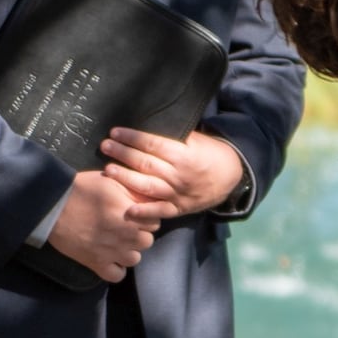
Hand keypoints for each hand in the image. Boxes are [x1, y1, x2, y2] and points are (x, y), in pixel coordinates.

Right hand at [45, 167, 160, 282]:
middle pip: (147, 241)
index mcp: (130, 213)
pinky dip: (116, 269)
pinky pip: (118, 275)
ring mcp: (112, 251)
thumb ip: (133, 191)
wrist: (52, 206)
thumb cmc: (80, 189)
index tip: (135, 215)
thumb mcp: (110, 181)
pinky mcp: (97, 263)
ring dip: (129, 251)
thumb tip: (149, 200)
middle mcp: (125, 234)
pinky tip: (110, 259)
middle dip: (139, 234)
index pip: (155, 221)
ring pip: (135, 259)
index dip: (146, 218)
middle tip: (125, 228)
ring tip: (117, 243)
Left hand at [100, 125, 249, 220]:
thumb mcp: (197, 140)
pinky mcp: (178, 208)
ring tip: (108, 170)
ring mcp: (177, 194)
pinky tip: (127, 210)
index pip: (152, 144)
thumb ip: (175, 136)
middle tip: (105, 147)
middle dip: (122, 154)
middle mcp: (178, 175)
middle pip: (145, 163)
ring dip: (125, 178)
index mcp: (184, 155)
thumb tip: (148, 124)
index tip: (115, 132)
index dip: (132, 138)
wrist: (232, 178)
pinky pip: (159, 211)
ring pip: (147, 186)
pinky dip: (144, 212)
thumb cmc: (211, 153)